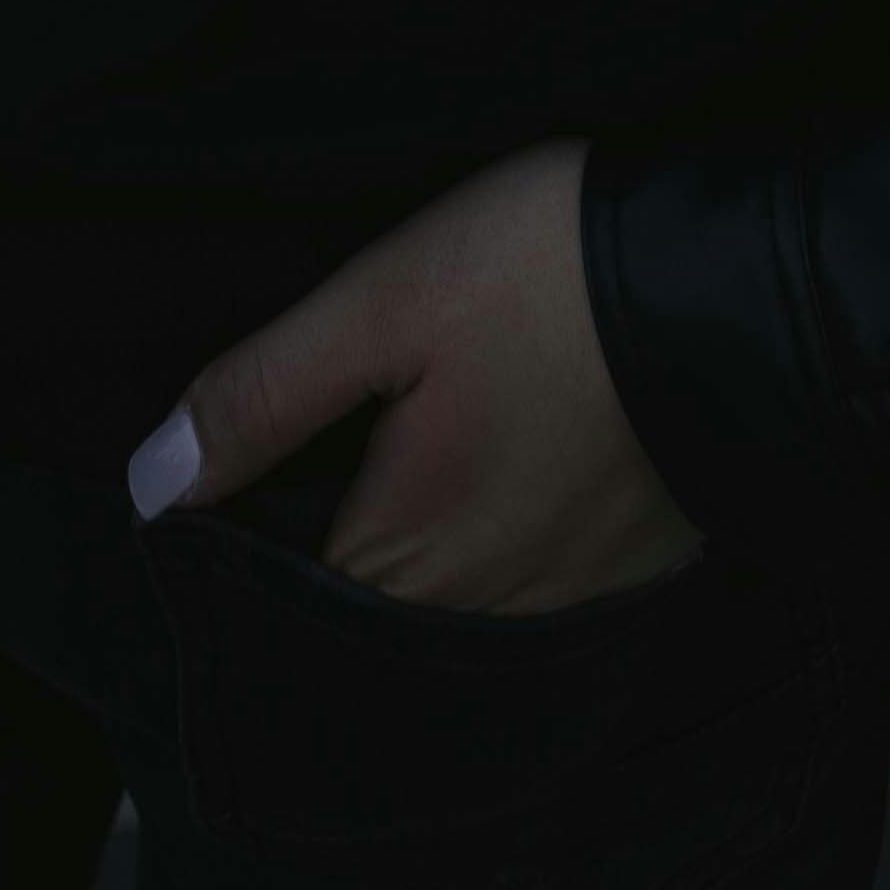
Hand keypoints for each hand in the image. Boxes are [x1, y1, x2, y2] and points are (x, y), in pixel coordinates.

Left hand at [130, 139, 706, 614]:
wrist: (739, 282)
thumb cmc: (551, 276)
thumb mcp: (384, 300)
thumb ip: (264, 396)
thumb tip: (150, 486)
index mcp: (399, 553)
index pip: (277, 597)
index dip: (246, 537)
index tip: (253, 466)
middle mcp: (476, 612)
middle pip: (362, 608)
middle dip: (332, 543)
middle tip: (348, 438)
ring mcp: (561, 603)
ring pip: (446, 605)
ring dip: (421, 547)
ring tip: (426, 446)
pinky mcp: (626, 574)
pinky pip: (526, 589)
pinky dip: (500, 544)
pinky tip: (508, 465)